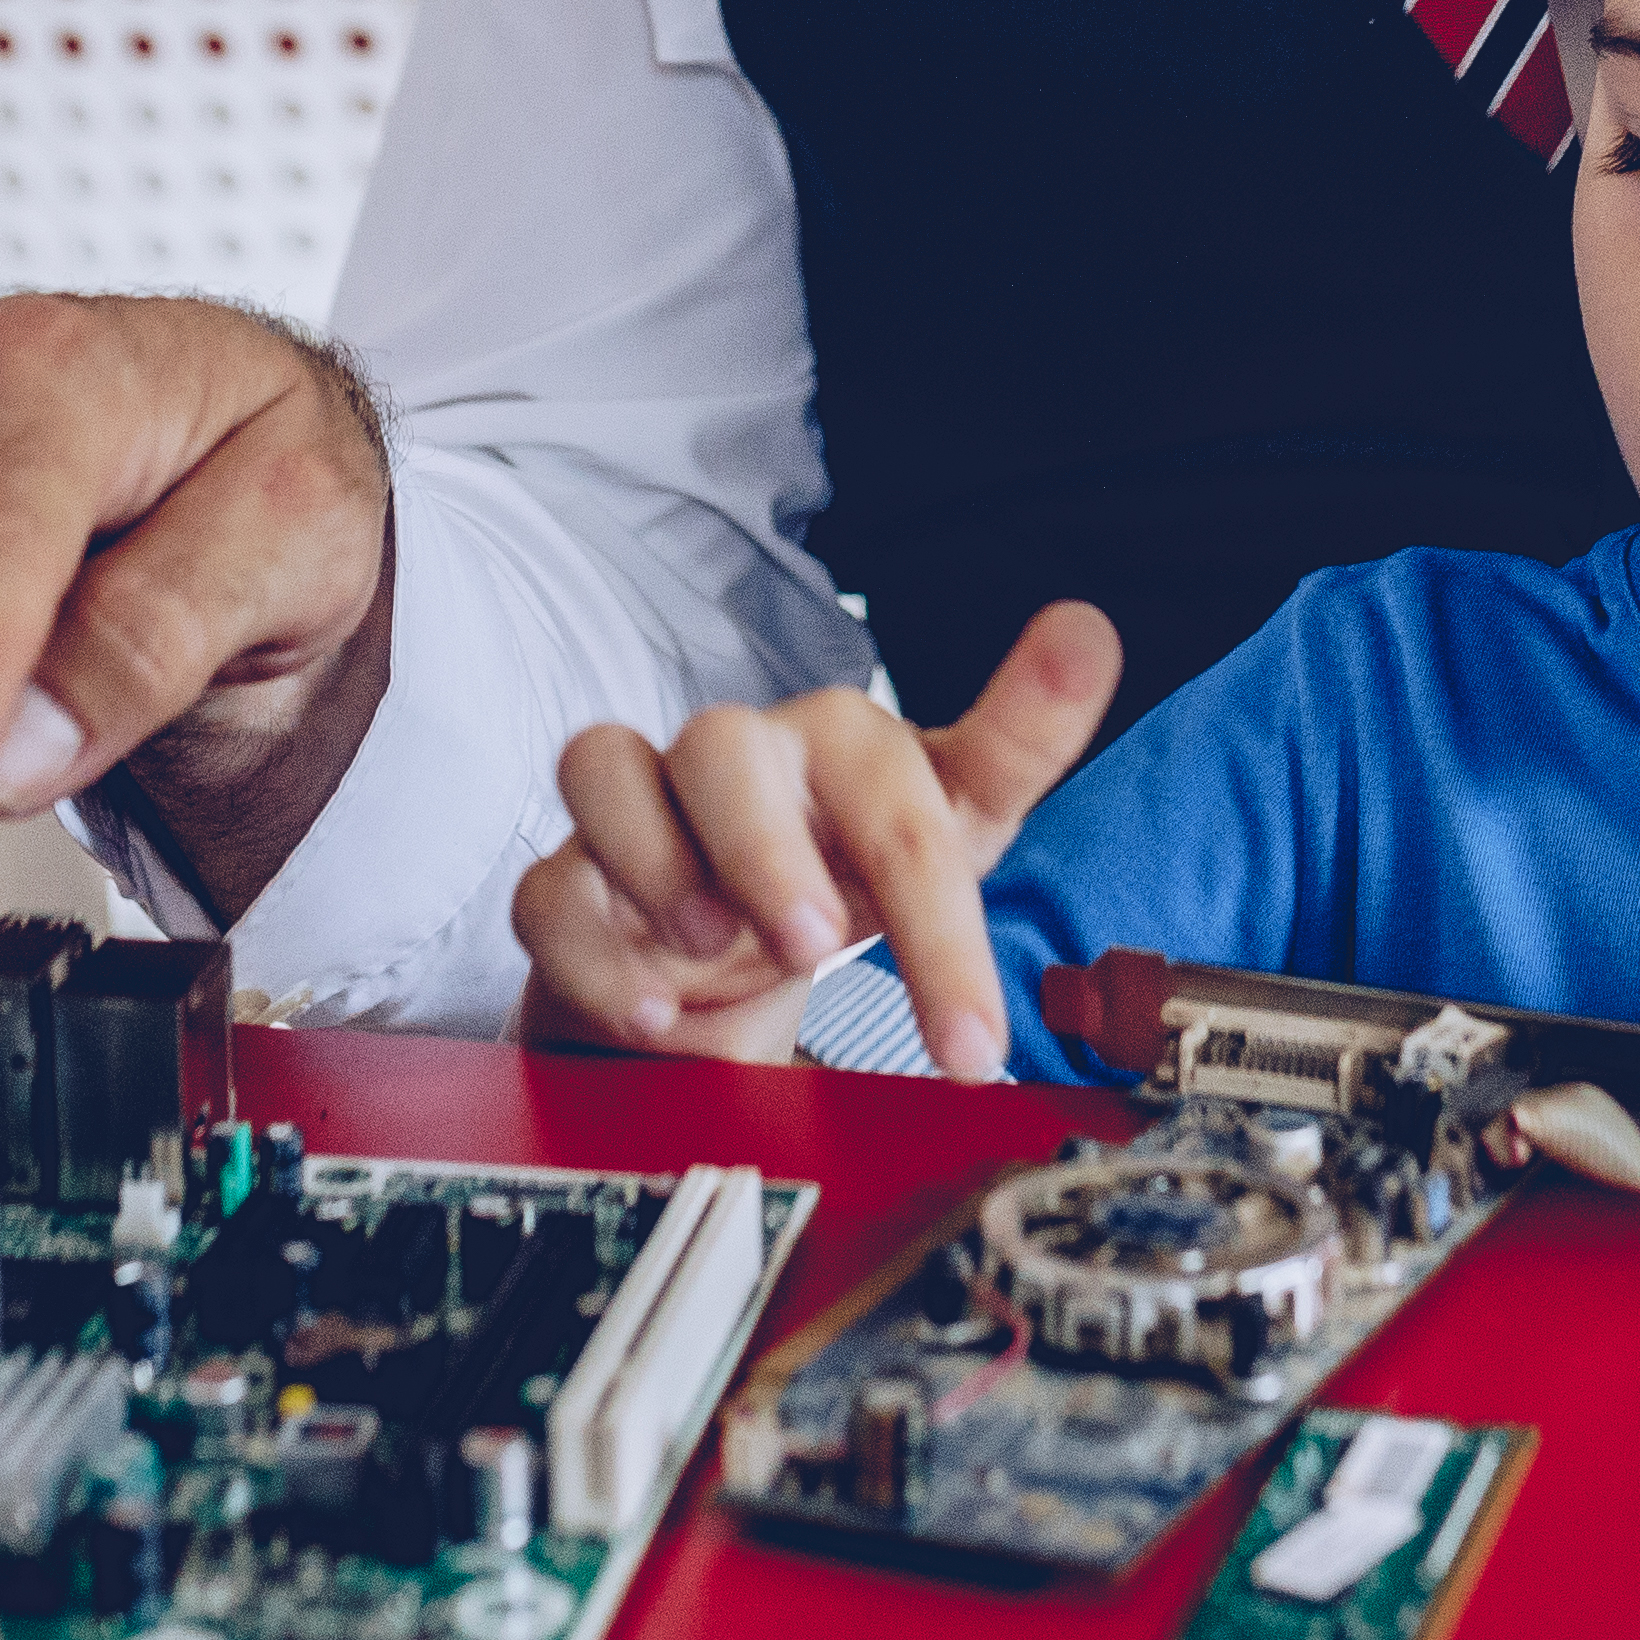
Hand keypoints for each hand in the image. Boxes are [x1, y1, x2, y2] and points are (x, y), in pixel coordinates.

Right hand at [510, 606, 1116, 1081]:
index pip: (893, 781)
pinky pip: (548, 889)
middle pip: (723, 749)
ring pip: (604, 769)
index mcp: (846, 755)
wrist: (727, 952)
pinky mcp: (572, 874)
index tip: (967, 996)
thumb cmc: (848, 867)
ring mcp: (643, 812)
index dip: (917, 894)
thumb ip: (1020, 739)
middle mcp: (742, 765)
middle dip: (763, 848)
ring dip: (656, 865)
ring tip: (713, 952)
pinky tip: (653, 1015)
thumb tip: (1090, 624)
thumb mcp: (951, 832)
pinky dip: (592, 956)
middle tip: (814, 946)